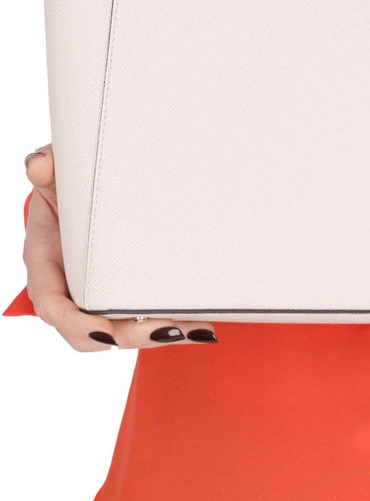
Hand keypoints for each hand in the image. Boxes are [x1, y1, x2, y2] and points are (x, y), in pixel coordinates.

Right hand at [22, 144, 217, 350]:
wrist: (86, 185)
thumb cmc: (66, 180)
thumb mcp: (55, 169)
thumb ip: (46, 164)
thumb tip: (39, 167)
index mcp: (45, 260)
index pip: (51, 304)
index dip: (75, 323)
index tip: (104, 334)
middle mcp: (68, 284)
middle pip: (92, 331)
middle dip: (130, 336)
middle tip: (167, 330)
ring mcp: (95, 294)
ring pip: (121, 331)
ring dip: (158, 335)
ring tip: (194, 329)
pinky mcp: (121, 293)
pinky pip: (141, 319)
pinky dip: (170, 324)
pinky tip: (199, 325)